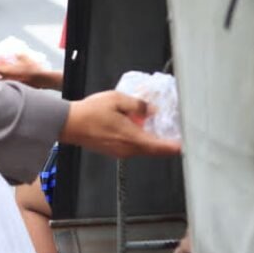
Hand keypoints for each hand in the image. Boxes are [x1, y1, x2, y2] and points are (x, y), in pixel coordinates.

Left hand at [0, 54, 62, 89]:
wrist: (40, 80)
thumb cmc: (32, 68)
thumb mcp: (23, 56)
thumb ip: (16, 54)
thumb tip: (14, 53)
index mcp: (4, 71)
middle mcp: (5, 78)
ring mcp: (10, 82)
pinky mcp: (15, 84)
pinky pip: (5, 78)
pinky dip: (3, 73)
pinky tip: (7, 69)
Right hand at [60, 91, 181, 157]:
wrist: (68, 124)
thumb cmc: (90, 112)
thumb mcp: (117, 99)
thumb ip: (138, 105)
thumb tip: (151, 110)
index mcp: (133, 138)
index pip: (161, 148)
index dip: (175, 147)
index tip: (185, 145)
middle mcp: (128, 149)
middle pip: (153, 150)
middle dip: (164, 142)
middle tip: (172, 131)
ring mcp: (119, 152)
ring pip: (142, 149)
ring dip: (149, 140)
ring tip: (151, 124)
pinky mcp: (112, 151)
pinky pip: (131, 147)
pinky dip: (138, 140)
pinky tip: (133, 126)